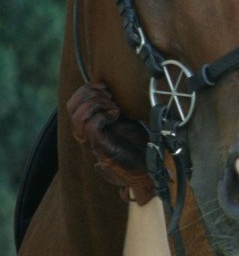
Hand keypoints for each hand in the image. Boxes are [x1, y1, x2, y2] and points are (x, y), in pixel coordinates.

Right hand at [67, 83, 155, 204]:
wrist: (149, 169)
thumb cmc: (140, 143)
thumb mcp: (128, 118)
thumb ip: (115, 107)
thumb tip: (109, 87)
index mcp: (91, 124)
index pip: (73, 103)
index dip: (86, 89)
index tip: (106, 86)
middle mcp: (87, 133)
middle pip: (72, 107)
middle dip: (90, 93)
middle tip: (110, 95)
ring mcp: (93, 142)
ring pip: (78, 117)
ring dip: (97, 104)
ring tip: (114, 106)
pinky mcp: (102, 149)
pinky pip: (91, 128)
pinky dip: (103, 115)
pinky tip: (117, 114)